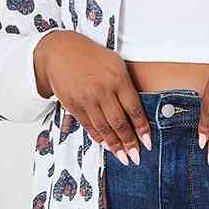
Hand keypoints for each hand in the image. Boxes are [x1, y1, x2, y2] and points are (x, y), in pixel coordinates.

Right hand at [35, 31, 151, 162]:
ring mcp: (87, 99)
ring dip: (115, 145)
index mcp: (118, 78)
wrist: (60, 51)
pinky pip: (89, 126)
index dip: (142, 129)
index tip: (148, 143)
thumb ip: (127, 87)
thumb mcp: (115, 64)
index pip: (134, 110)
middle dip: (129, 143)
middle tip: (136, 158)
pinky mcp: (73, 105)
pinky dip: (99, 138)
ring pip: (104, 128)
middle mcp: (102, 90)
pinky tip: (107, 145)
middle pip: (119, 123)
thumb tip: (137, 114)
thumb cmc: (92, 57)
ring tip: (123, 158)